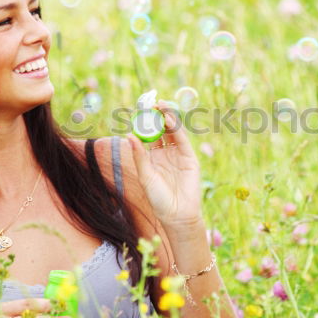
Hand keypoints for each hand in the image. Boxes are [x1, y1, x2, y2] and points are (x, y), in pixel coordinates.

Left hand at [126, 101, 202, 229]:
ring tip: (159, 105)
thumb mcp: (145, 176)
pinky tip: (168, 119)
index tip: (137, 110)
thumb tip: (128, 135)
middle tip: (149, 103)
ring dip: (166, 118)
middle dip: (156, 116)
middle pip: (160, 130)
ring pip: (172, 132)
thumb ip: (139, 156)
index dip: (144, 122)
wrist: (177, 214)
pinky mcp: (189, 157)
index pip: (147, 135)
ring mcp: (178, 154)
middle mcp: (165, 153)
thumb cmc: (158, 199)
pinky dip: (176, 128)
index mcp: (151, 158)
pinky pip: (182, 140)